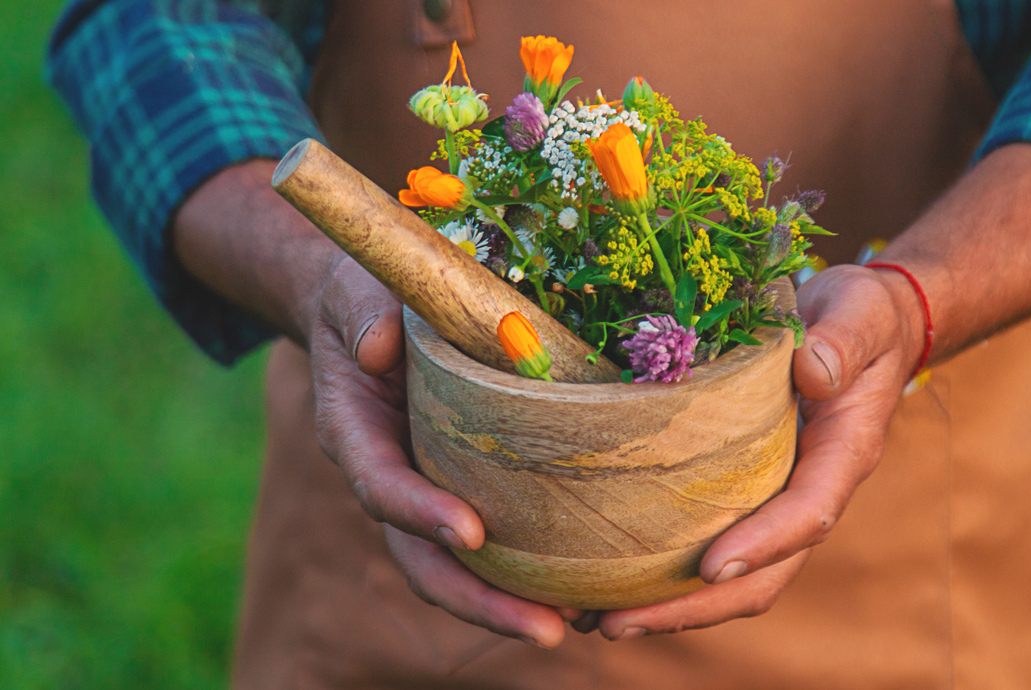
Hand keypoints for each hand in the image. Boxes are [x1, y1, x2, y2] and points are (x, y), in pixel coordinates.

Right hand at [308, 259, 575, 647]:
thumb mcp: (358, 292)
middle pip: (422, 558)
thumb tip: (380, 347)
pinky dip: (527, 572)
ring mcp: (426, 488)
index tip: (471, 533)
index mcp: (355, 432)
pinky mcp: (462, 486)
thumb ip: (365, 315)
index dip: (420, 515)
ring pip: (457, 566)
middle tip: (545, 629)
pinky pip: (491, 542)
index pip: (381, 485)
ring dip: (510, 604)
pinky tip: (583, 588)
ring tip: (578, 623)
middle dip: (479, 600)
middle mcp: (388, 474)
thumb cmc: (368, 296)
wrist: (372, 312)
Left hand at [594, 264, 925, 639]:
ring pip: (733, 574)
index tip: (712, 568)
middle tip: (618, 623)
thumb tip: (812, 371)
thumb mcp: (860, 315)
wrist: (865, 325)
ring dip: (668, 605)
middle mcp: (809, 490)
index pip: (808, 513)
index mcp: (843, 455)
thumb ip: (842, 342)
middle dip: (694, 608)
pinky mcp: (745, 489)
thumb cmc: (863, 318)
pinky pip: (709, 541)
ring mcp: (775, 495)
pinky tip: (607, 575)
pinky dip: (663, 569)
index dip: (763, 545)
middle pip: (763, 574)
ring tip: (593, 617)